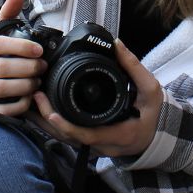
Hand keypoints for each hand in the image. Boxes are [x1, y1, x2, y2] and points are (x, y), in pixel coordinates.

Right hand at [0, 0, 45, 115]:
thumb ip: (6, 17)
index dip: (21, 46)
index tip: (39, 50)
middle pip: (2, 67)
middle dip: (28, 67)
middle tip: (42, 67)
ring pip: (2, 88)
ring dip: (26, 85)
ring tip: (37, 82)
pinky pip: (3, 109)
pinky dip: (20, 104)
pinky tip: (28, 98)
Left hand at [32, 38, 163, 157]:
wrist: (160, 135)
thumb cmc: (156, 114)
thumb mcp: (151, 90)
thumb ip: (134, 67)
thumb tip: (117, 44)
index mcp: (118, 134)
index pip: (87, 135)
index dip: (67, 126)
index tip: (51, 112)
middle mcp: (103, 145)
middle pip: (68, 138)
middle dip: (47, 121)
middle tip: (35, 96)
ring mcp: (95, 147)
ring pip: (65, 139)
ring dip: (46, 123)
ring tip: (32, 101)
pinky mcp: (91, 143)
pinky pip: (68, 136)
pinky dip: (54, 124)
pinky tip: (42, 109)